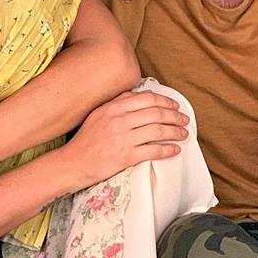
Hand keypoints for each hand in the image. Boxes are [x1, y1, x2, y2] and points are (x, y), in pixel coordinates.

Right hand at [60, 90, 187, 189]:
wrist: (72, 163)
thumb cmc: (85, 139)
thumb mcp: (98, 114)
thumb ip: (116, 103)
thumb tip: (135, 94)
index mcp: (113, 108)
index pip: (146, 99)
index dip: (165, 101)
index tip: (175, 105)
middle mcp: (119, 120)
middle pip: (155, 113)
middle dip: (174, 115)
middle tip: (184, 119)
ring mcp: (123, 139)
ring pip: (157, 131)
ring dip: (174, 132)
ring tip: (184, 133)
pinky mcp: (125, 157)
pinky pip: (153, 151)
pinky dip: (167, 150)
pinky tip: (175, 150)